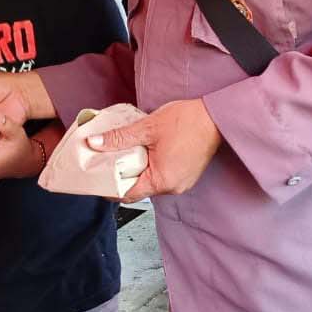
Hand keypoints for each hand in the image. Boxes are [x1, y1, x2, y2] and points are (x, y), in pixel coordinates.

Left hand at [88, 99, 221, 202]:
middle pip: (138, 188)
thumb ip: (119, 138)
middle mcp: (173, 187)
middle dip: (122, 175)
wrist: (215, 117)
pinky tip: (146, 151)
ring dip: (137, 169)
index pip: (127, 194)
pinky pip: (162, 175)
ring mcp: (181, 182)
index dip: (109, 187)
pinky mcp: (186, 174)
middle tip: (108, 160)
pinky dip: (151, 166)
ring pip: (150, 181)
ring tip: (126, 152)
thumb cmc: (189, 122)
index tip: (97, 178)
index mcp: (162, 181)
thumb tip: (96, 143)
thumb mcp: (147, 128)